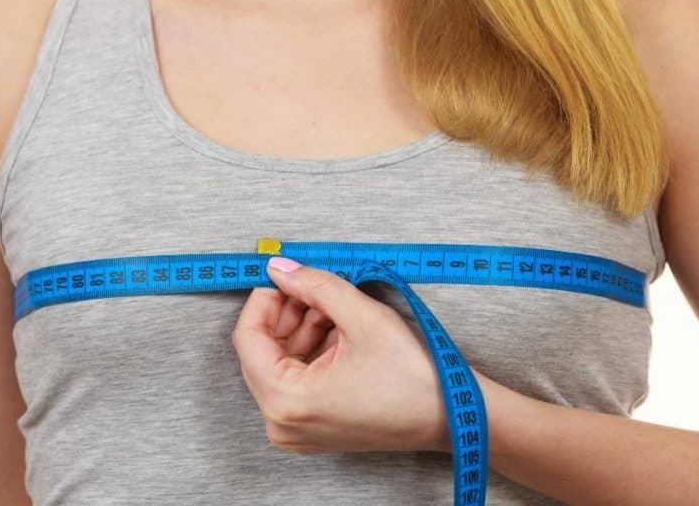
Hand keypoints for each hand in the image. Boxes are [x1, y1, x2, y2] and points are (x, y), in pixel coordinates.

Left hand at [231, 256, 449, 454]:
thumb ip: (314, 285)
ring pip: (279, 362)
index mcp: (285, 400)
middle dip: (287, 313)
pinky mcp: (311, 429)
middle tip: (316, 287)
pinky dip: (311, 351)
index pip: (248, 336)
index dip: (264, 298)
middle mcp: (280, 423)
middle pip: (261, 350)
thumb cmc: (411, 377)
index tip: (286, 276)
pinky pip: (294, 380)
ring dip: (302, 329)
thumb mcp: (360, 316)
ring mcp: (294, 430)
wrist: (449, 417)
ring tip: (336, 310)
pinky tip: (339, 332)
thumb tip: (279, 267)